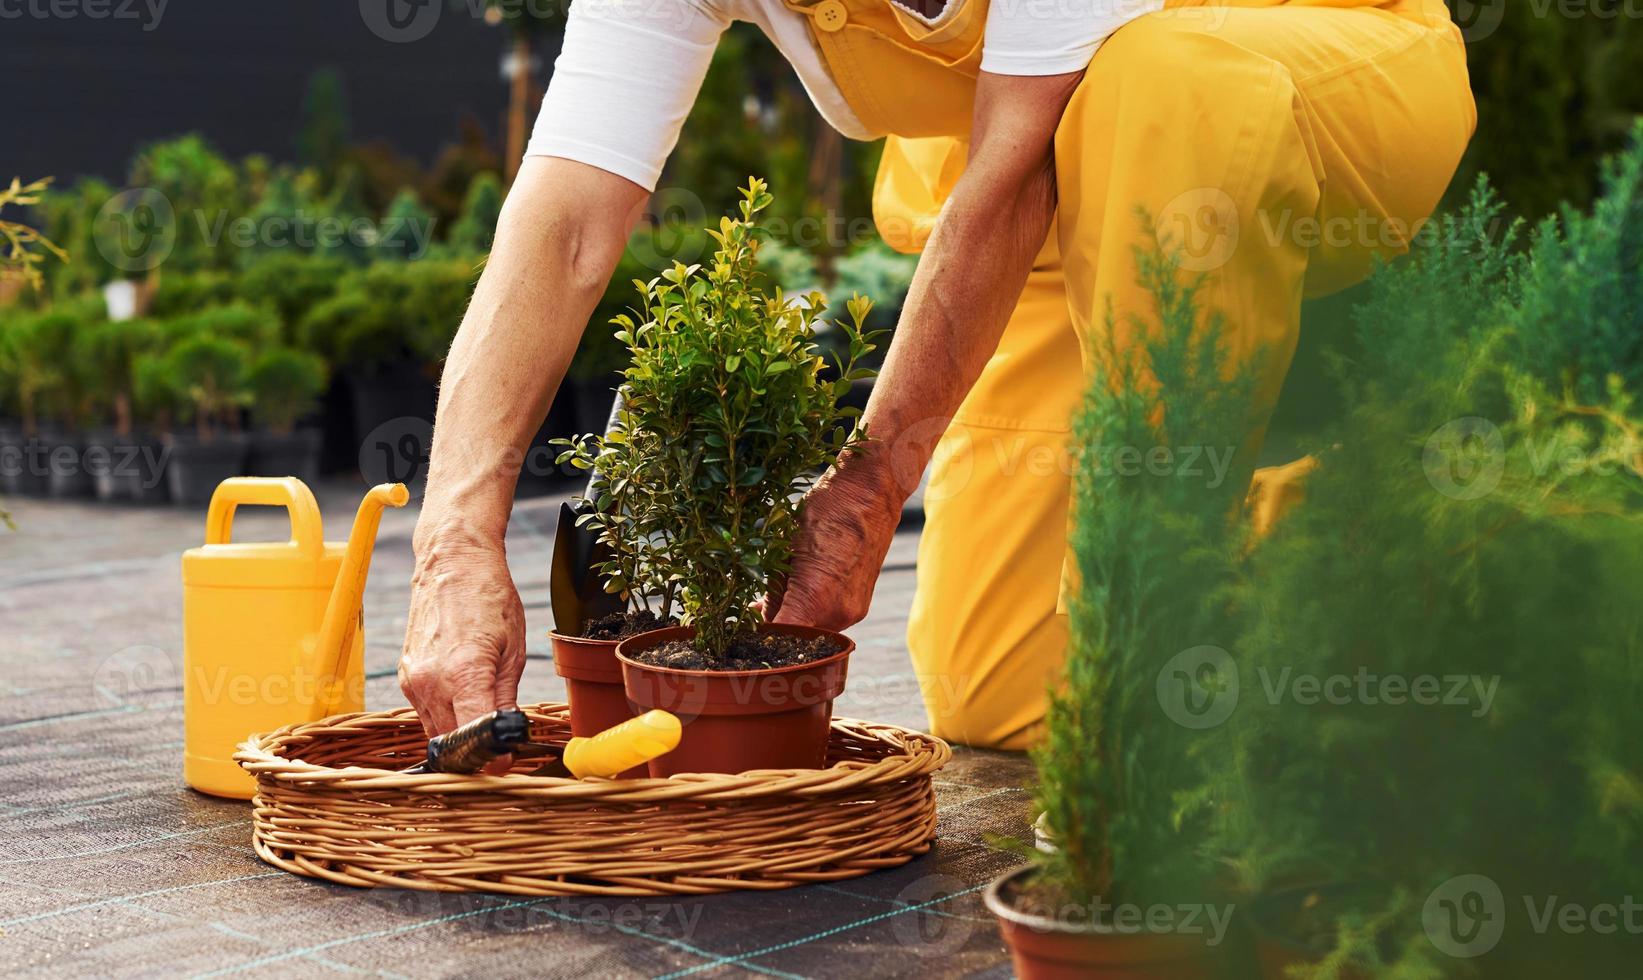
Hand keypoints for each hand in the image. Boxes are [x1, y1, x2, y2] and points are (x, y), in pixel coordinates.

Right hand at [398, 523, 524, 750]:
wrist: (452, 562)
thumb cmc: (489, 597)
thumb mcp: (513, 650)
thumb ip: (506, 701)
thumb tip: (508, 741)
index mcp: (462, 673)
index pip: (472, 738)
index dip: (491, 759)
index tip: (506, 763)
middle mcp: (430, 682)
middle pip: (451, 744)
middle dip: (475, 755)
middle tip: (500, 751)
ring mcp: (413, 681)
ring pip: (435, 733)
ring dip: (459, 739)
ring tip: (485, 727)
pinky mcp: (406, 677)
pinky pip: (426, 714)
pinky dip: (445, 719)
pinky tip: (465, 705)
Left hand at [767, 460, 903, 630]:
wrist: (871, 493)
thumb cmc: (826, 510)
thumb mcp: (783, 545)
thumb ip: (772, 589)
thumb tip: (762, 616)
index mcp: (814, 599)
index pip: (777, 639)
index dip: (756, 637)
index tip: (741, 629)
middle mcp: (837, 614)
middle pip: (793, 638)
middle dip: (772, 625)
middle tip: (753, 606)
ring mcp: (852, 612)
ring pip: (810, 630)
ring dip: (791, 617)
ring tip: (776, 591)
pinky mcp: (860, 606)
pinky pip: (826, 619)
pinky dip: (809, 610)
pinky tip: (797, 588)